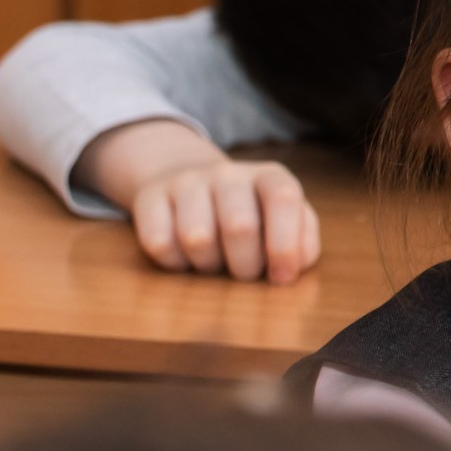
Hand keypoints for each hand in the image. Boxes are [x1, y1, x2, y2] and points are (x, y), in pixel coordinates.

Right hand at [76, 119, 322, 283]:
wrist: (186, 182)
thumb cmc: (245, 216)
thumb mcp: (280, 221)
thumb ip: (301, 241)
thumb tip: (294, 266)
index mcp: (268, 176)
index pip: (283, 198)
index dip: (285, 243)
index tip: (281, 277)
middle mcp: (227, 173)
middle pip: (239, 226)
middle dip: (245, 266)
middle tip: (243, 275)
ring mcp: (185, 183)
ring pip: (197, 238)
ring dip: (208, 267)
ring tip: (213, 265)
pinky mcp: (149, 199)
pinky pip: (160, 244)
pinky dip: (174, 264)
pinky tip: (183, 259)